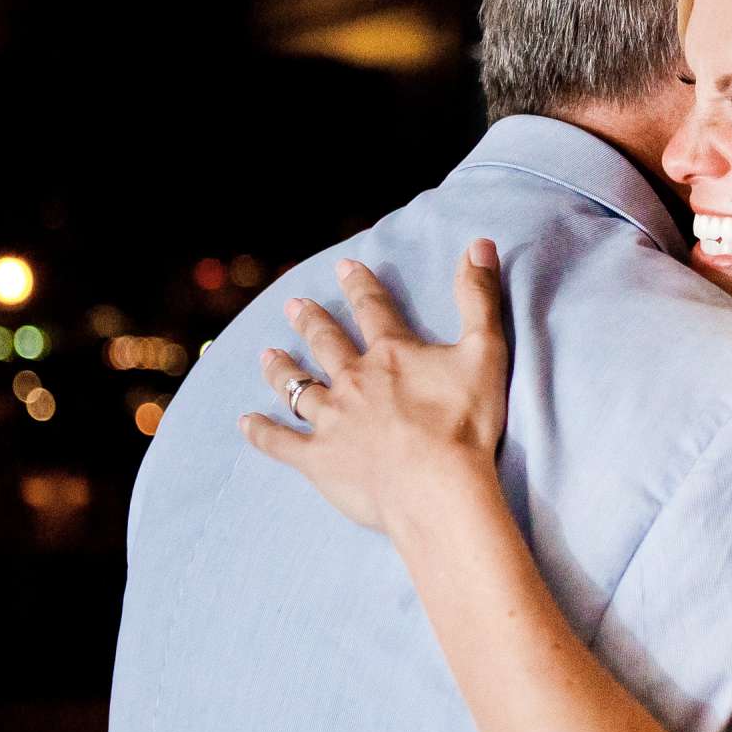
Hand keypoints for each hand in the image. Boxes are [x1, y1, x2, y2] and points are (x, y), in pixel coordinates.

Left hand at [241, 240, 509, 534]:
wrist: (436, 487)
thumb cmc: (465, 424)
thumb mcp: (485, 352)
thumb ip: (479, 299)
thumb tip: (479, 244)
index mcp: (392, 355)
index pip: (373, 310)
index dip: (360, 286)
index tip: (344, 266)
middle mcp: (354, 380)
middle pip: (326, 343)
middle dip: (311, 321)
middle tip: (294, 304)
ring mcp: (331, 420)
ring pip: (297, 386)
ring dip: (281, 369)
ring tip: (267, 355)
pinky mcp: (318, 459)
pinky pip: (281, 442)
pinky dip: (261, 432)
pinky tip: (246, 423)